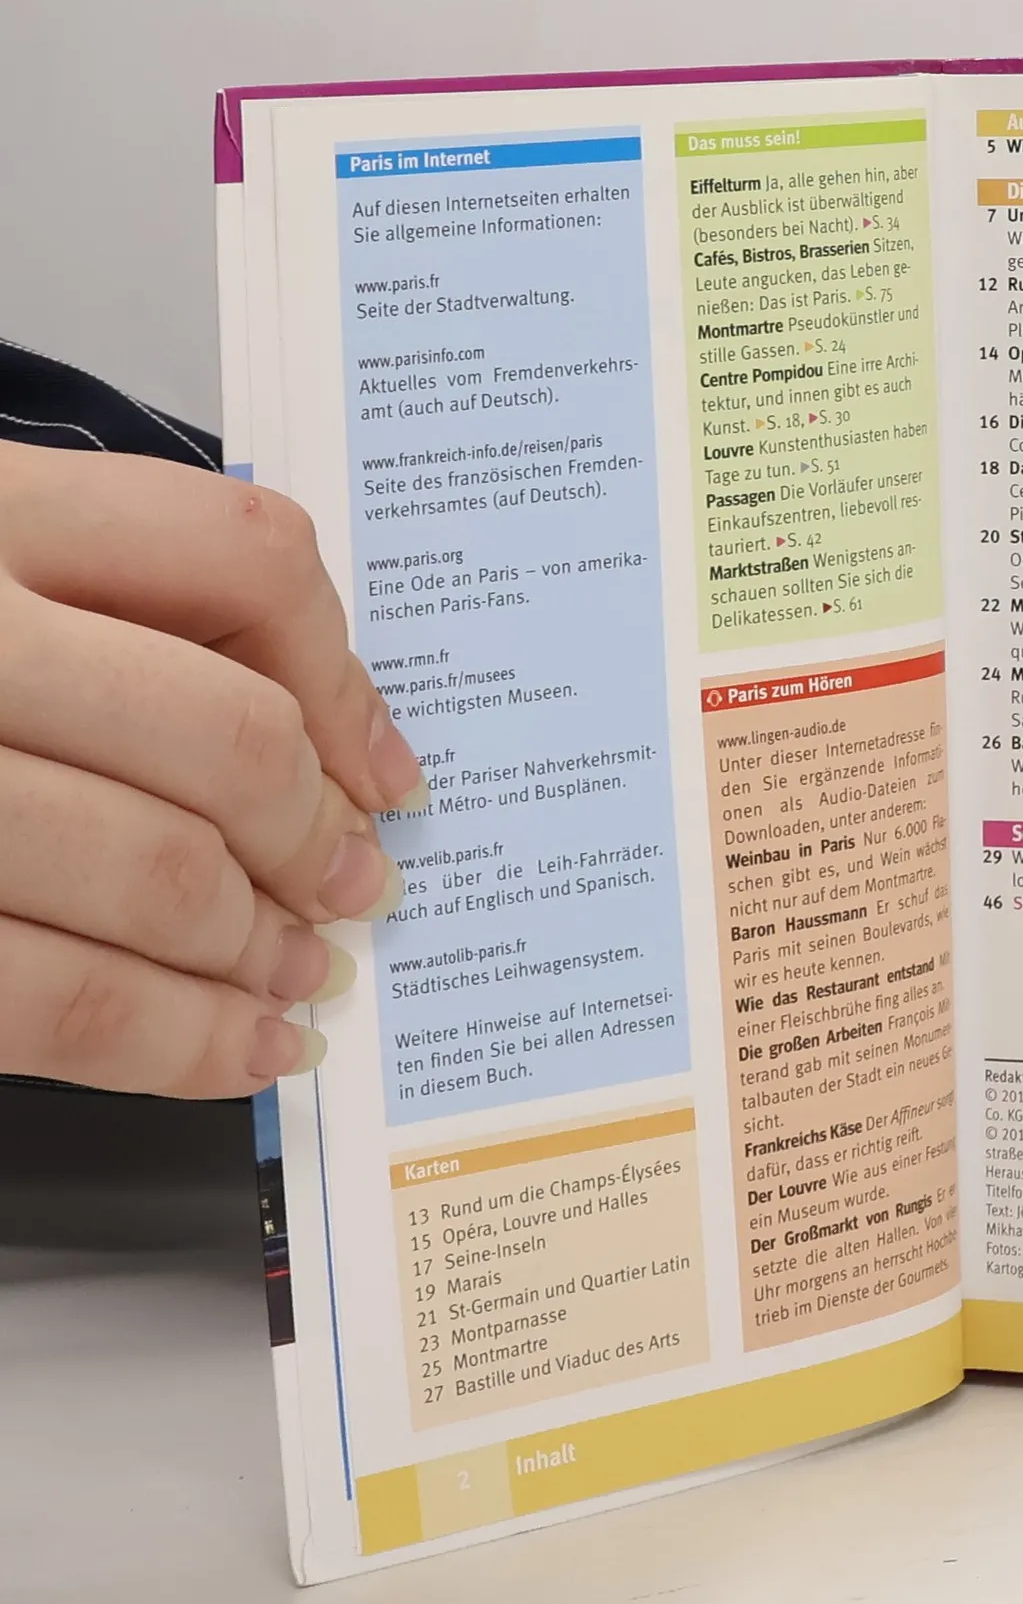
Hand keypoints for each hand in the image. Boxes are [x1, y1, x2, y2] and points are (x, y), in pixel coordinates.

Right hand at [0, 443, 423, 1094]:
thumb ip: (113, 614)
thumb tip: (329, 748)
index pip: (238, 554)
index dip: (347, 678)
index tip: (381, 766)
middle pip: (229, 737)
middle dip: (318, 837)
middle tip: (354, 884)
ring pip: (162, 878)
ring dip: (264, 951)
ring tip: (299, 975)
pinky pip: (58, 1004)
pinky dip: (180, 1044)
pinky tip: (237, 1049)